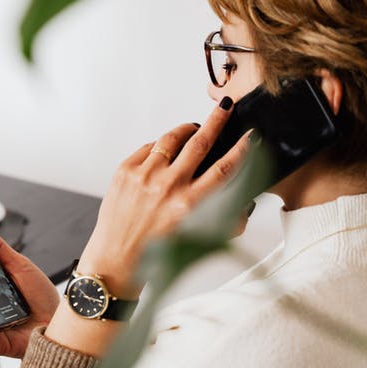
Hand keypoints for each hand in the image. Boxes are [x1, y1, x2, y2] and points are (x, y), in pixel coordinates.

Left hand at [77, 98, 250, 296]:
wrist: (116, 260)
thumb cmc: (156, 253)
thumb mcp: (196, 239)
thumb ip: (223, 219)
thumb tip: (242, 201)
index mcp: (189, 205)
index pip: (224, 168)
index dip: (241, 149)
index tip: (251, 136)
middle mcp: (168, 187)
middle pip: (200, 142)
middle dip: (216, 121)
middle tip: (225, 107)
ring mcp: (144, 176)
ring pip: (172, 139)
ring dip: (186, 130)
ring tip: (194, 128)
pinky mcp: (125, 171)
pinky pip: (149, 147)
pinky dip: (160, 147)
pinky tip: (165, 153)